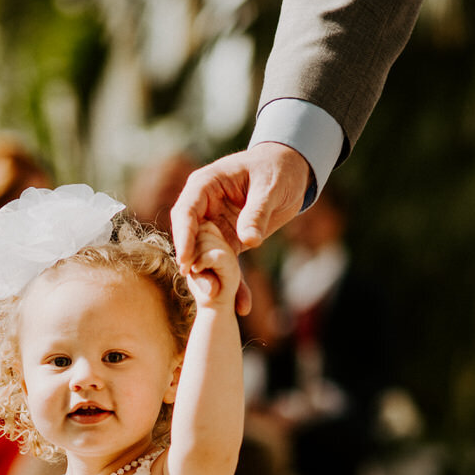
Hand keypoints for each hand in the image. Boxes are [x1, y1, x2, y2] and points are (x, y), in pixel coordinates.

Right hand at [171, 142, 310, 311]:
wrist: (290, 172)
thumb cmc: (278, 169)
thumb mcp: (270, 188)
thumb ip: (257, 212)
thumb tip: (249, 241)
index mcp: (206, 185)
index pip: (187, 211)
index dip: (184, 237)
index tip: (187, 262)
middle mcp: (204, 207)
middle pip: (190, 237)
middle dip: (194, 264)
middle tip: (201, 288)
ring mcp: (215, 225)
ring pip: (205, 255)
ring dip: (210, 278)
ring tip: (216, 300)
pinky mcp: (230, 241)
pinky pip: (228, 264)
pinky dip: (235, 284)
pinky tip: (244, 306)